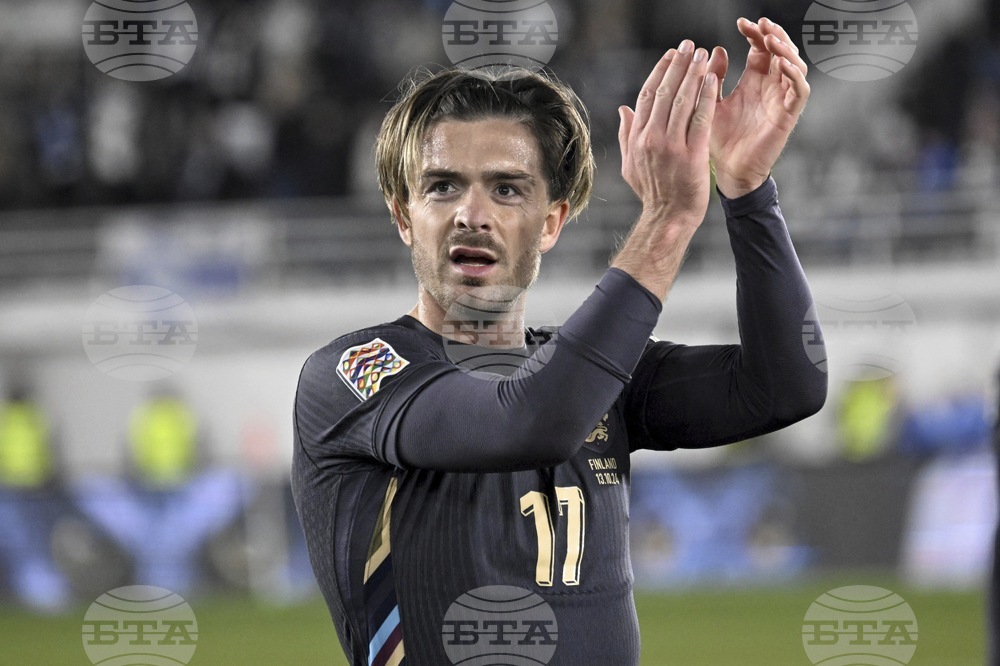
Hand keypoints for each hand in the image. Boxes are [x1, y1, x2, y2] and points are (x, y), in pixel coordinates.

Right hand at [611, 41, 719, 300]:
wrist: (668, 218)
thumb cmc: (653, 193)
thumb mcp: (632, 165)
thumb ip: (627, 135)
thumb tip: (624, 109)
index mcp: (637, 139)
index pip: (646, 96)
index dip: (659, 72)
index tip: (671, 55)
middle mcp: (651, 139)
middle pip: (664, 93)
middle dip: (678, 65)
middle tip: (689, 45)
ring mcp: (671, 147)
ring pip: (681, 101)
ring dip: (693, 74)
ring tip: (703, 55)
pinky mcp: (691, 155)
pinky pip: (699, 119)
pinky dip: (705, 96)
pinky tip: (712, 79)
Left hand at [706, 17, 809, 197]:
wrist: (729, 172)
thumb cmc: (720, 141)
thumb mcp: (711, 104)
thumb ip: (713, 78)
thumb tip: (713, 50)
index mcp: (753, 81)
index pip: (760, 48)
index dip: (755, 33)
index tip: (741, 23)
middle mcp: (770, 87)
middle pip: (781, 51)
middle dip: (773, 34)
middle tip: (761, 24)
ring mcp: (781, 99)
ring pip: (795, 65)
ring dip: (786, 50)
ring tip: (771, 39)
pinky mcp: (788, 115)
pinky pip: (799, 90)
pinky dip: (795, 74)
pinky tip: (782, 64)